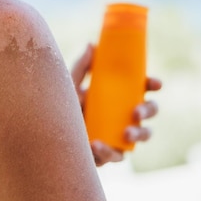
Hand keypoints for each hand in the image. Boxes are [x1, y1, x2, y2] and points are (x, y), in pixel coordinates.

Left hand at [71, 43, 161, 166]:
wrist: (45, 133)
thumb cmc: (60, 106)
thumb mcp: (69, 85)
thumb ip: (80, 67)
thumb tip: (92, 44)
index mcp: (117, 96)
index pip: (141, 88)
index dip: (152, 85)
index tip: (155, 84)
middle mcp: (121, 115)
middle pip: (148, 112)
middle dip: (149, 110)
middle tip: (136, 111)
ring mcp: (117, 136)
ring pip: (140, 136)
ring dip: (139, 134)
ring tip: (126, 133)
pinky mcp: (106, 155)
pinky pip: (115, 156)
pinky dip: (108, 152)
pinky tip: (96, 145)